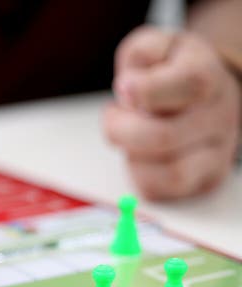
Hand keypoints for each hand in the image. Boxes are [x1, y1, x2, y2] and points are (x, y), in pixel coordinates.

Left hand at [104, 26, 239, 199]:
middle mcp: (219, 116)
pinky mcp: (207, 178)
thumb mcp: (154, 47)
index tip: (124, 88)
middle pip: (163, 137)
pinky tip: (139, 156)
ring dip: (132, 158)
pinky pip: (161, 190)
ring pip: (169, 173)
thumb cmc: (172, 70)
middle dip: (121, 129)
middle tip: (115, 116)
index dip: (142, 90)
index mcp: (206, 77)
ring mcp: (219, 151)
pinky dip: (138, 175)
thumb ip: (139, 55)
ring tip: (130, 138)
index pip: (186, 86)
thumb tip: (130, 87)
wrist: (207, 90)